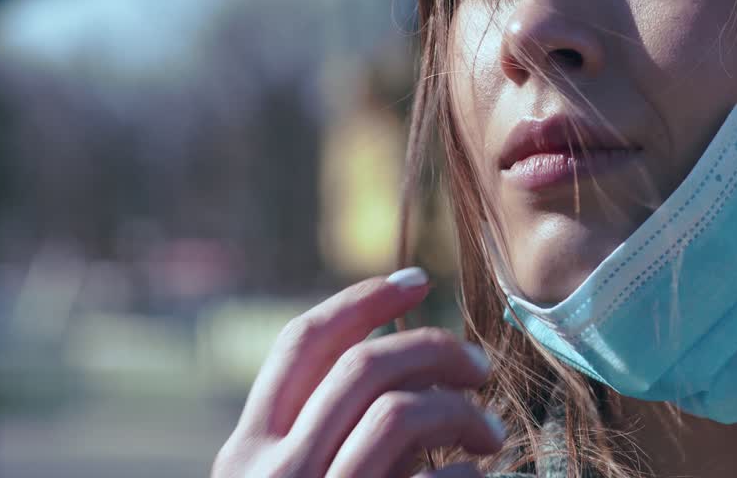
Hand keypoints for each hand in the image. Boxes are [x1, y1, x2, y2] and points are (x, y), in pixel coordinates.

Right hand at [211, 268, 504, 477]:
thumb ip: (337, 433)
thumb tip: (418, 371)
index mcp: (246, 452)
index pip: (301, 344)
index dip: (363, 299)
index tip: (419, 278)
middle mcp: (270, 475)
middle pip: (362, 365)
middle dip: (433, 349)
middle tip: (480, 366)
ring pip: (400, 413)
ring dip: (461, 412)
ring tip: (490, 435)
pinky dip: (466, 474)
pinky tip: (476, 477)